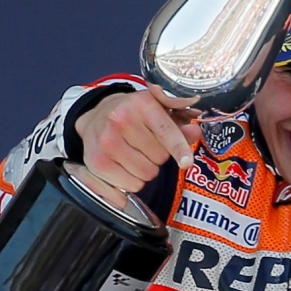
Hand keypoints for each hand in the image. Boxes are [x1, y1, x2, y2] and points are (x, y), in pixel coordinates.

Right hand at [73, 83, 201, 192]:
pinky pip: (130, 185)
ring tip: (135, 154)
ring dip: (146, 170)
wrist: (94, 116)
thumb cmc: (133, 114)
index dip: (179, 149)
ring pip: (146, 174)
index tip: (187, 163)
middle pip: (159, 158)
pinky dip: (132, 181)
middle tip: (147, 145)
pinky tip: (124, 165)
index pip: (165, 132)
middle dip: (159, 156)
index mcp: (142, 104)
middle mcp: (121, 121)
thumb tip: (195, 132)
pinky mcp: (97, 163)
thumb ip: (179, 121)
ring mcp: (107, 143)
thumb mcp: (157, 109)